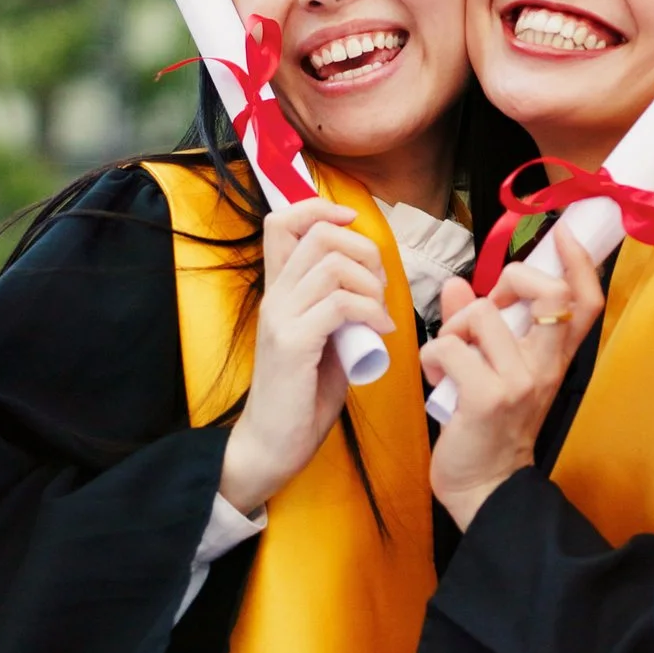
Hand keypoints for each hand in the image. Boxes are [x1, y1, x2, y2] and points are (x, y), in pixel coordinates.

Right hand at [217, 197, 393, 514]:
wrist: (272, 444)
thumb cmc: (302, 395)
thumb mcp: (323, 338)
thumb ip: (336, 307)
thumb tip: (371, 283)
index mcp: (279, 291)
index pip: (281, 222)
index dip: (320, 208)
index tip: (352, 223)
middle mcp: (275, 297)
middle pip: (319, 235)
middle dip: (364, 250)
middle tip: (379, 286)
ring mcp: (281, 318)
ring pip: (332, 265)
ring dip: (370, 284)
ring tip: (379, 313)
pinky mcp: (293, 344)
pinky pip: (339, 304)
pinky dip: (370, 311)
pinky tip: (381, 331)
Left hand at [422, 225, 603, 528]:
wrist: (483, 488)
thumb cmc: (486, 427)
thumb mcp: (491, 371)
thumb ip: (476, 324)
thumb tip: (456, 285)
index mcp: (553, 358)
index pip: (585, 302)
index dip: (579, 262)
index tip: (563, 235)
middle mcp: (545, 367)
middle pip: (550, 294)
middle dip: (510, 280)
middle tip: (486, 307)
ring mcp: (519, 383)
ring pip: (481, 315)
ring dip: (453, 328)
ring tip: (450, 357)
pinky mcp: (486, 399)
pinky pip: (448, 348)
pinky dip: (431, 357)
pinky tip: (436, 380)